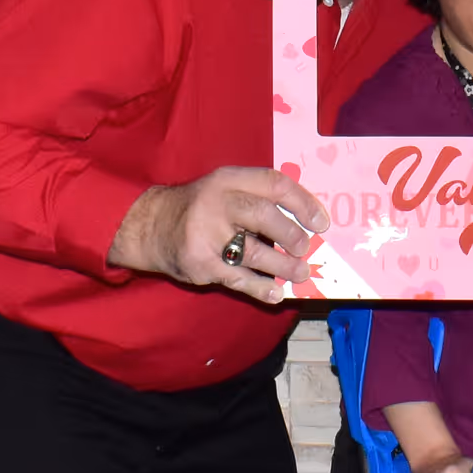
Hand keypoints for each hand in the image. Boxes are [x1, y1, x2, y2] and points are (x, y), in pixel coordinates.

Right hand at [107, 168, 329, 304]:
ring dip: (283, 266)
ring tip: (301, 272)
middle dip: (292, 234)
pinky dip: (260, 288)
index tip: (321, 222)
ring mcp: (206, 234)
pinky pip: (237, 279)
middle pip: (264, 215)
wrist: (150, 226)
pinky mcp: (200, 263)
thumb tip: (304, 225)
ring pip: (254, 253)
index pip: (273, 183)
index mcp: (228, 179)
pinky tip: (277, 293)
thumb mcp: (224, 188)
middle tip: (306, 247)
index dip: (302, 202)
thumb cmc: (200, 207)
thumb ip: (257, 198)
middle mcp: (217, 202)